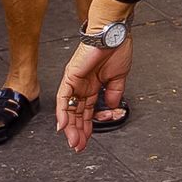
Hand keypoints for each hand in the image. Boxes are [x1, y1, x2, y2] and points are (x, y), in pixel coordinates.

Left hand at [55, 36, 131, 153]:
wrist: (113, 35)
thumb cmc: (117, 49)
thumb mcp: (119, 77)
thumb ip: (114, 93)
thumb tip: (112, 107)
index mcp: (93, 86)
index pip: (86, 111)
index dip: (87, 126)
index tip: (88, 139)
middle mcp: (81, 86)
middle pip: (76, 114)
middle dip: (78, 131)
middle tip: (79, 146)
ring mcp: (74, 82)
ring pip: (69, 109)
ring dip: (70, 127)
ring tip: (74, 142)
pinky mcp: (70, 77)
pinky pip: (63, 98)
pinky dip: (62, 112)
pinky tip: (63, 126)